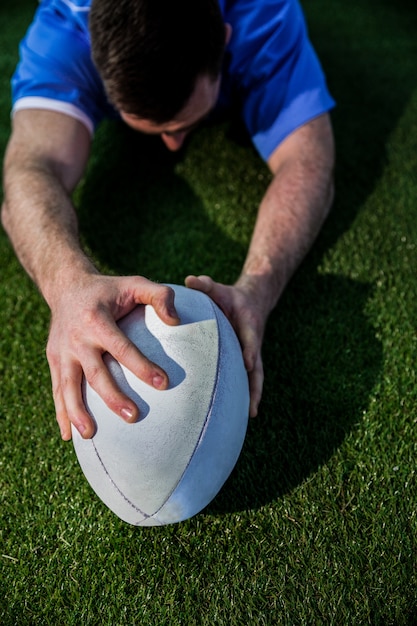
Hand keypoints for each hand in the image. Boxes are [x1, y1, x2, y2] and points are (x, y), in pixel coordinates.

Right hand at [46, 273, 179, 440]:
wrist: (66, 287)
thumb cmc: (109, 289)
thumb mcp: (134, 282)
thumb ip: (159, 295)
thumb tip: (177, 320)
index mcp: (96, 319)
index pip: (122, 347)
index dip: (142, 366)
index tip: (164, 383)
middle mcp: (76, 338)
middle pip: (95, 373)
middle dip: (113, 397)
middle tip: (134, 417)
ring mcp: (62, 351)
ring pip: (69, 386)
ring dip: (78, 412)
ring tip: (91, 436)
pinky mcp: (54, 360)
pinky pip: (57, 390)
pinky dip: (61, 413)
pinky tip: (69, 436)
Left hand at [185, 274, 265, 417]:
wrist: (251, 301)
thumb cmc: (228, 296)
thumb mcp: (217, 287)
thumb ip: (204, 285)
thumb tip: (189, 280)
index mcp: (248, 324)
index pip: (251, 338)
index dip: (250, 349)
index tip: (248, 362)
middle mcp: (252, 343)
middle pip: (258, 368)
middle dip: (256, 387)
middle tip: (253, 408)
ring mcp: (251, 354)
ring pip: (255, 378)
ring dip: (253, 396)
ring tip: (249, 417)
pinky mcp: (246, 360)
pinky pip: (246, 379)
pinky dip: (244, 394)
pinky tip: (237, 412)